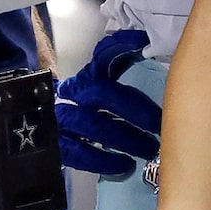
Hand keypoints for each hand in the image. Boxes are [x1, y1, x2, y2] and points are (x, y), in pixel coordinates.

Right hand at [56, 27, 160, 178]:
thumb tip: (150, 46)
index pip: (103, 56)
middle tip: (159, 125)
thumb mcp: (111, 82)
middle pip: (100, 94)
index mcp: (89, 74)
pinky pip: (78, 152)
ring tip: (148, 150)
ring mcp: (62, 118)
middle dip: (134, 110)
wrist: (51, 123)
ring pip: (92, 125)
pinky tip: (124, 165)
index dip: (120, 47)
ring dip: (123, 138)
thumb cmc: (97, 106)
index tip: (142, 44)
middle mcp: (73, 93)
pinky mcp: (58, 143)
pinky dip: (102, 160)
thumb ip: (126, 66)